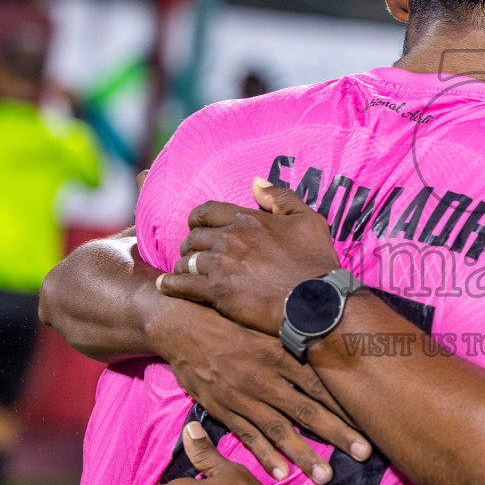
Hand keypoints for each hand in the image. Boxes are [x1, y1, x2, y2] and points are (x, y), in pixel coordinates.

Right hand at [146, 298, 369, 484]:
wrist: (182, 325)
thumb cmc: (231, 322)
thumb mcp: (266, 323)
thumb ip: (296, 340)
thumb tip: (332, 345)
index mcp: (281, 352)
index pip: (321, 382)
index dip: (346, 403)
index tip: (372, 419)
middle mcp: (266, 376)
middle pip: (307, 408)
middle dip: (337, 433)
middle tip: (363, 453)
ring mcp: (243, 395)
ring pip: (279, 428)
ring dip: (304, 453)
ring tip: (325, 475)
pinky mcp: (223, 408)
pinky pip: (247, 435)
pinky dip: (263, 454)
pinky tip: (281, 472)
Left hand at [156, 180, 342, 334]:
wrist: (318, 303)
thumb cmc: (316, 263)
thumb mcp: (309, 220)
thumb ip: (281, 197)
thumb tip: (255, 182)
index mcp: (247, 220)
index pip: (206, 212)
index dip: (199, 220)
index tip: (199, 229)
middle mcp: (229, 238)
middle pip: (192, 237)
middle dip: (191, 245)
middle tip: (195, 255)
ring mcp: (219, 265)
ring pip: (185, 260)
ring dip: (184, 266)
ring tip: (186, 274)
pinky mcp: (215, 292)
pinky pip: (180, 284)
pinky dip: (170, 284)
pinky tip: (166, 286)